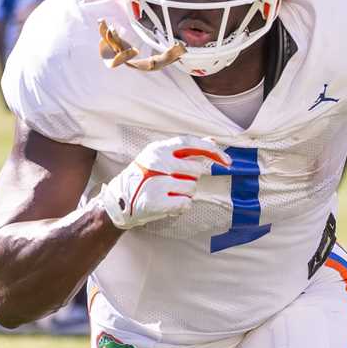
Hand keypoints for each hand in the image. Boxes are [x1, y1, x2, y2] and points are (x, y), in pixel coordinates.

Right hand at [95, 135, 228, 229]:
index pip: (190, 143)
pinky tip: (168, 204)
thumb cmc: (143, 179)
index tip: (227, 162)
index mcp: (158, 148)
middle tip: (176, 183)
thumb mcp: (160, 158)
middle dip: (192, 179)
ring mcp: (155, 182)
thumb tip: (211, 141)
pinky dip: (181, 206)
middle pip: (196, 171)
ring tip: (168, 194)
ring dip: (185, 194)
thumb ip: (186, 151)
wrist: (119, 202)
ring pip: (192, 188)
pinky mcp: (155, 201)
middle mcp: (156, 162)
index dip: (212, 151)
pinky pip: (185, 203)